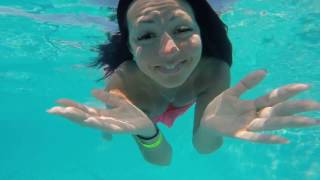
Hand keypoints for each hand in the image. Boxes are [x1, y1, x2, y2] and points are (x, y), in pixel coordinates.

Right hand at [47, 89, 156, 137]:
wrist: (145, 124)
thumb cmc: (130, 114)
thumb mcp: (118, 102)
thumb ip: (106, 97)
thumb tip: (91, 91)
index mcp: (101, 114)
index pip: (82, 109)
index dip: (70, 105)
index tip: (56, 102)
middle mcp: (103, 121)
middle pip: (83, 117)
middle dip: (69, 114)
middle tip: (54, 110)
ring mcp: (111, 126)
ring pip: (94, 123)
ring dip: (82, 119)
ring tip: (69, 113)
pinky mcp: (121, 129)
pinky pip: (110, 127)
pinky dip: (101, 125)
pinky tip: (92, 121)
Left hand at [201, 70, 319, 143]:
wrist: (205, 120)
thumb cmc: (221, 107)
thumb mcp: (232, 92)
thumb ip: (247, 83)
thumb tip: (265, 71)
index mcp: (254, 105)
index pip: (274, 98)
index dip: (288, 92)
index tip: (305, 86)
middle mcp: (254, 116)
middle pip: (278, 111)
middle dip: (297, 108)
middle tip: (317, 106)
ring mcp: (248, 126)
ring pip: (271, 124)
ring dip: (289, 123)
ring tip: (309, 121)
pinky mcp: (238, 134)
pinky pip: (254, 137)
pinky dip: (268, 138)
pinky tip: (283, 139)